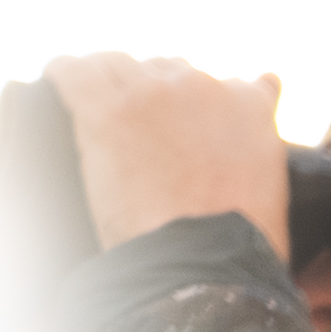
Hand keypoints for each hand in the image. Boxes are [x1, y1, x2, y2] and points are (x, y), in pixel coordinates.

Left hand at [45, 52, 286, 256]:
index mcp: (249, 105)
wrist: (202, 266)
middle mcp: (203, 87)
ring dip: (108, 82)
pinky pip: (74, 72)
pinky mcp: (107, 111)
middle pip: (168, 71)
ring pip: (117, 64)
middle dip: (156, 96)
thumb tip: (267, 86)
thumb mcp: (271, 184)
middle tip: (142, 133)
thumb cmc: (240, 243)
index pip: (235, 82)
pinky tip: (60, 80)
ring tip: (94, 104)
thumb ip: (261, 137)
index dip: (212, 102)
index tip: (197, 118)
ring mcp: (153, 94)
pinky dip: (65, 73)